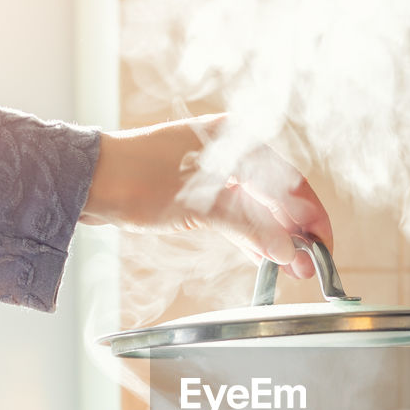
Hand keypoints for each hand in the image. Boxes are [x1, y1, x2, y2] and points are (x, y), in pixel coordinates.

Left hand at [79, 115, 332, 278]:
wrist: (86, 181)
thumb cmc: (137, 178)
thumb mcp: (203, 206)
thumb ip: (253, 229)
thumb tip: (289, 253)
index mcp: (238, 139)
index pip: (292, 182)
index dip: (311, 218)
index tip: (323, 248)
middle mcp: (231, 151)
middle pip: (278, 196)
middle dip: (295, 233)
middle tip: (308, 267)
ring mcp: (214, 171)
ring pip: (258, 208)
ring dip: (275, 238)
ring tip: (291, 269)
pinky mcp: (198, 192)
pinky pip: (237, 215)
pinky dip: (251, 236)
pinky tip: (265, 257)